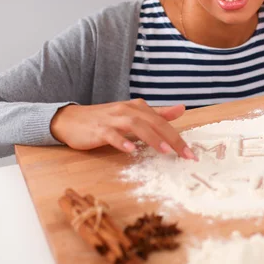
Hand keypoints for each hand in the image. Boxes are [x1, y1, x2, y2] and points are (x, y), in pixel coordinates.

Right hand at [50, 98, 196, 159]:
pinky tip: (131, 150)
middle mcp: (127, 110)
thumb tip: (181, 109)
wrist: (71, 119)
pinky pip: (112, 134)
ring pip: (136, 126)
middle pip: (154, 122)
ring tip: (164, 151)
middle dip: (172, 139)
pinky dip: (122, 142)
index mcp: (138, 108)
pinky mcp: (98, 129)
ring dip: (151, 138)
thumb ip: (158, 114)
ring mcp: (112, 119)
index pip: (163, 121)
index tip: (192, 154)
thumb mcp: (134, 115)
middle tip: (186, 155)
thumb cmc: (105, 119)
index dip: (178, 137)